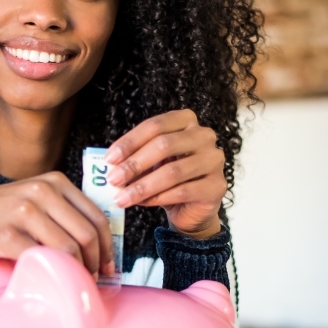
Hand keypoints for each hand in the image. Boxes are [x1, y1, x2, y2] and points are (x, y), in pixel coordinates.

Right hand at [0, 172, 113, 290]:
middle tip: (95, 281)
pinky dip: (55, 273)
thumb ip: (63, 211)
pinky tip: (56, 282)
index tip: (109, 266)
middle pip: (86, 233)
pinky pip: (42, 257)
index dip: (107, 246)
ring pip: (68, 247)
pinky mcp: (6, 234)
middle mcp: (40, 191)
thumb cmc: (0, 214)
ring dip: (79, 271)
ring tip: (77, 284)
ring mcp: (22, 211)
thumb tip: (99, 244)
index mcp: (54, 181)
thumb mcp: (34, 199)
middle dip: (97, 263)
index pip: (96, 216)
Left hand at [105, 109, 225, 239]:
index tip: (110, 159)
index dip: (130, 142)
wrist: (191, 207)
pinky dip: (159, 198)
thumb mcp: (150, 162)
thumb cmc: (168, 178)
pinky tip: (143, 203)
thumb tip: (112, 165)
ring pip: (173, 171)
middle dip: (134, 164)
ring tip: (122, 197)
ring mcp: (214, 160)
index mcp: (186, 120)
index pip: (155, 125)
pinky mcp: (217, 186)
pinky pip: (183, 191)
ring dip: (143, 186)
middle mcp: (204, 136)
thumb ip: (135, 158)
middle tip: (113, 179)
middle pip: (164, 145)